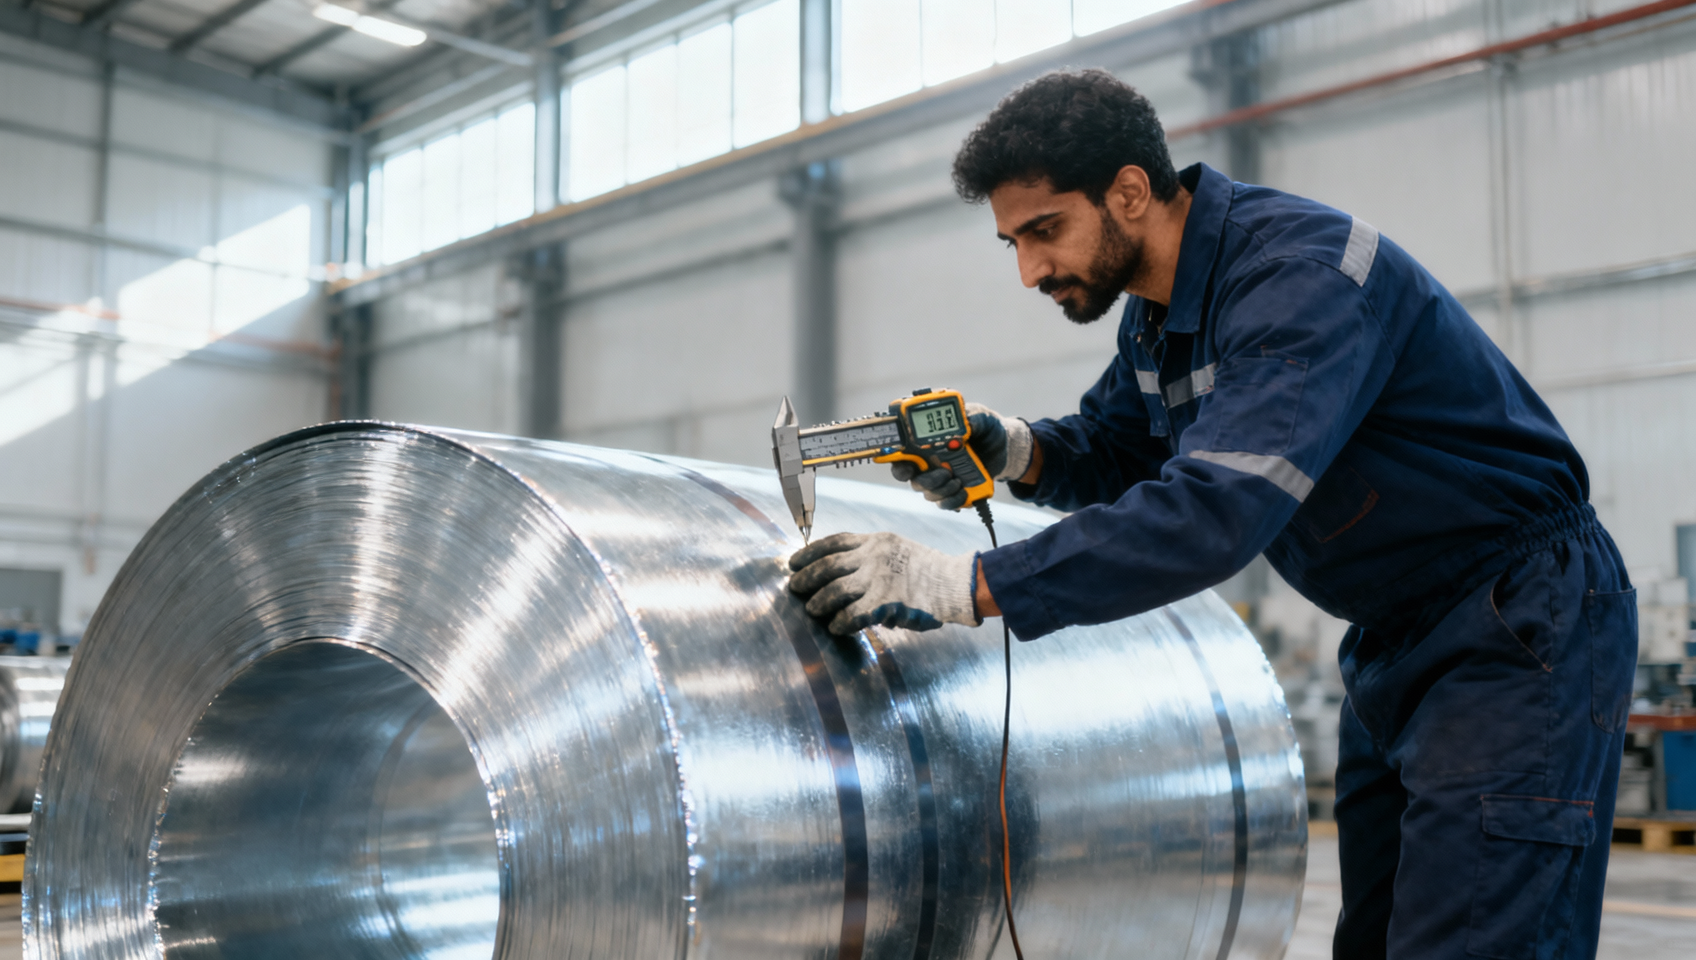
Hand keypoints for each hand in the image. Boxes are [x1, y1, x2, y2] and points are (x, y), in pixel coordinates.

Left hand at [788, 532, 978, 635]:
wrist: (953, 583)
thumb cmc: (926, 569)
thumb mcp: (896, 549)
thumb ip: (870, 557)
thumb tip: (841, 575)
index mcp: (875, 541)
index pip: (833, 542)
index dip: (809, 553)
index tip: (794, 562)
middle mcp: (874, 557)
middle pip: (828, 565)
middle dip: (807, 578)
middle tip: (795, 588)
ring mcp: (879, 580)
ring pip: (836, 590)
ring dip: (819, 602)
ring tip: (812, 610)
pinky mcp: (886, 603)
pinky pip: (853, 615)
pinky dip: (840, 622)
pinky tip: (836, 627)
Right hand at [890, 403, 1033, 509]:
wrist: (1005, 447)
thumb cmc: (984, 428)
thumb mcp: (980, 416)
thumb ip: (970, 417)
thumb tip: (964, 424)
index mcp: (926, 442)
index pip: (901, 455)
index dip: (898, 464)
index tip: (907, 469)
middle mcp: (929, 462)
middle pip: (913, 479)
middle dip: (926, 480)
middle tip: (944, 472)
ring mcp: (941, 478)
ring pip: (928, 493)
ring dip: (942, 490)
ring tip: (959, 480)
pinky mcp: (954, 491)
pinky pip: (945, 503)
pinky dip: (953, 501)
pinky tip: (964, 492)